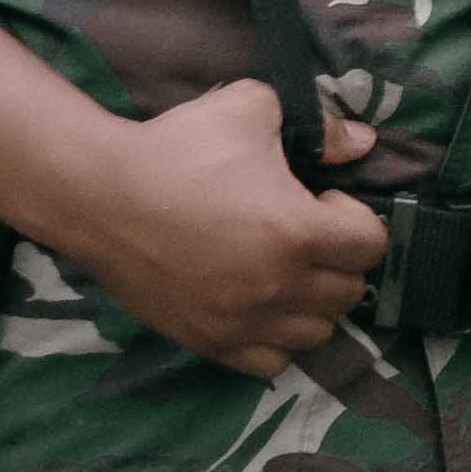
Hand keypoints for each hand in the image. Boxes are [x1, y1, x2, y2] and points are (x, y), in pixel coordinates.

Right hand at [53, 80, 390, 375]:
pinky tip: (259, 306)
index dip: (355, 217)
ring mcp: (242, 321)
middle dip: (338, 259)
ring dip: (313, 302)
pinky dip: (278, 340)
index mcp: (298, 233)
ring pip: (316, 333)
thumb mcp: (253, 108)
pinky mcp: (208, 341)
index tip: (321, 200)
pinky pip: (271, 363)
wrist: (98, 194)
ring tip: (284, 271)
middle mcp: (277, 287)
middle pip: (349, 292)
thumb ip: (318, 125)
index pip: (372, 246)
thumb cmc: (178, 147)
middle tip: (304, 234)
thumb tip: (360, 143)